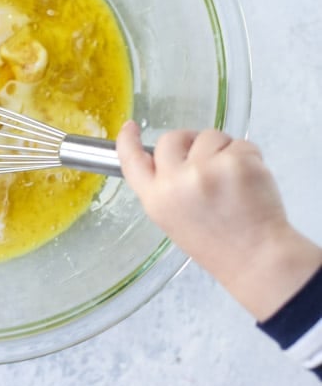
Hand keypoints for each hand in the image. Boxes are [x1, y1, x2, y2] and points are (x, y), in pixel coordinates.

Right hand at [116, 122, 321, 319]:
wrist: (257, 259)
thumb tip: (168, 157)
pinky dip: (247, 156)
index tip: (130, 127)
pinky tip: (250, 181)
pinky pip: (239, 143)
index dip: (128, 141)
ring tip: (232, 181)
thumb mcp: (173, 220)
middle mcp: (175, 182)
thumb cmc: (219, 243)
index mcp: (156, 200)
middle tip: (207, 162)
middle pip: (172, 138)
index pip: (132, 161)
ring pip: (209, 135)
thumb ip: (164, 188)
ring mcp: (206, 170)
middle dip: (189, 143)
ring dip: (222, 149)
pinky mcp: (236, 161)